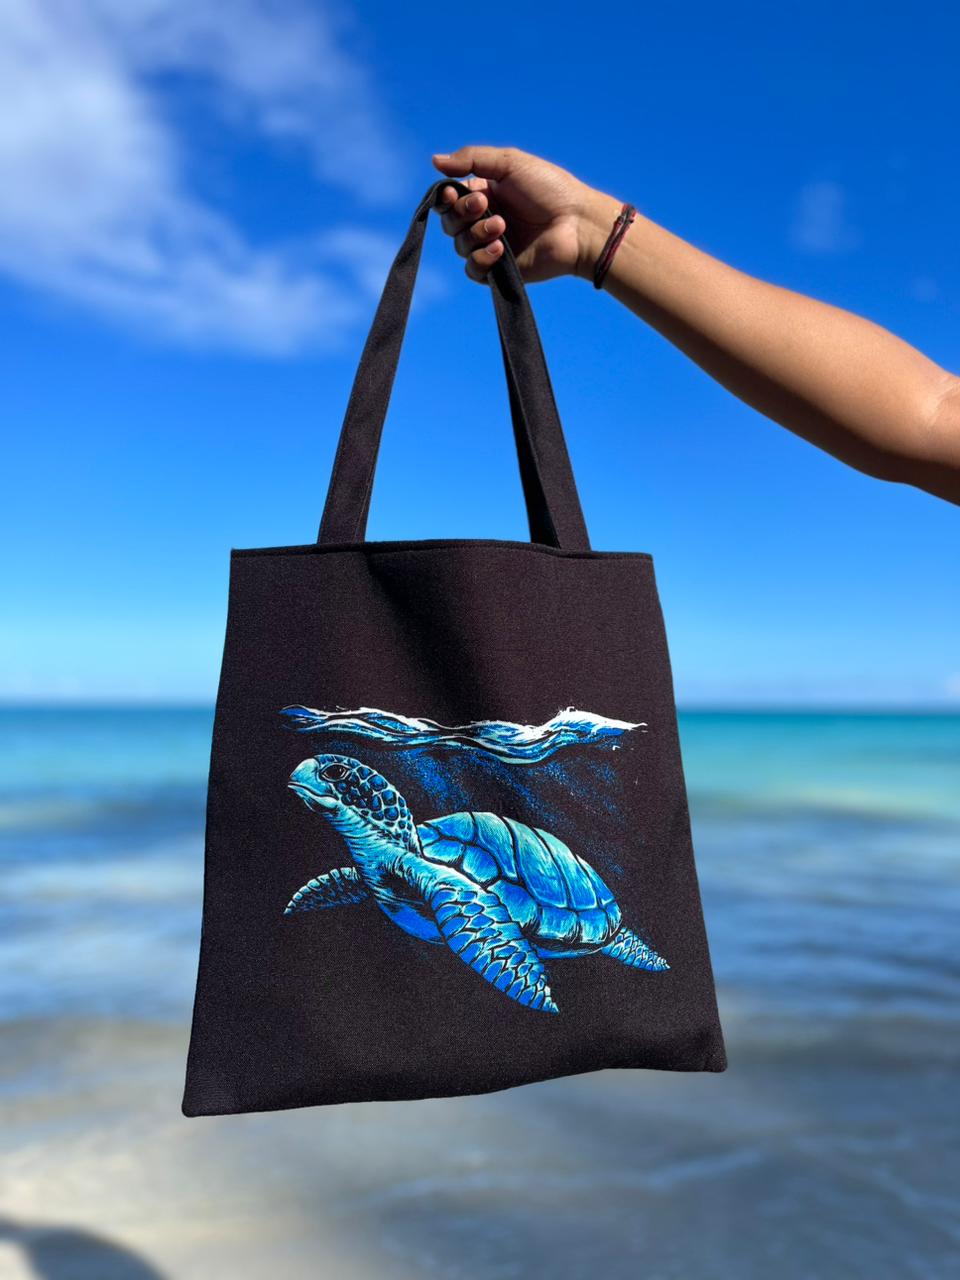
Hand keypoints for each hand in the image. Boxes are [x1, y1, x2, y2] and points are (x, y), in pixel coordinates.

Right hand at [431, 146, 620, 284]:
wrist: (576, 224)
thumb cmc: (550, 189)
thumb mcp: (509, 163)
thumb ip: (471, 159)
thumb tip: (434, 160)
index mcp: (486, 194)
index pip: (450, 200)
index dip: (446, 199)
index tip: (452, 194)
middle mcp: (485, 220)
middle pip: (450, 223)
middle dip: (462, 214)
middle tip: (484, 205)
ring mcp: (492, 246)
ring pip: (460, 246)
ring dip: (476, 233)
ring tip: (502, 226)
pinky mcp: (500, 271)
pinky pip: (473, 270)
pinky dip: (481, 258)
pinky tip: (500, 249)